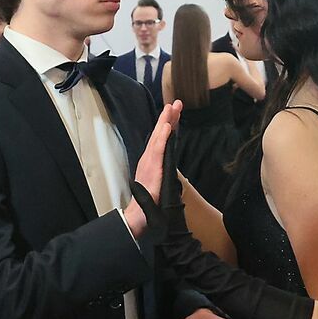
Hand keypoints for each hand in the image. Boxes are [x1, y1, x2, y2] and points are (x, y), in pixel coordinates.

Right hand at [123, 101, 182, 233]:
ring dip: (165, 122)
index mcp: (152, 162)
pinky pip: (158, 150)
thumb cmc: (149, 203)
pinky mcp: (152, 169)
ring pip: (158, 138)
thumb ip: (163, 175)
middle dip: (168, 118)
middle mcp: (150, 160)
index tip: (175, 112)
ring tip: (171, 107)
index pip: (162, 141)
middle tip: (176, 102)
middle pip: (160, 135)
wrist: (141, 216)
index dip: (168, 126)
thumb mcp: (159, 185)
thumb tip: (170, 169)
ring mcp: (150, 163)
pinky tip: (166, 126)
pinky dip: (162, 137)